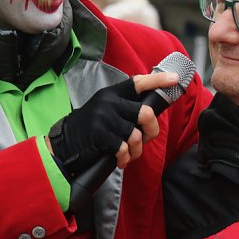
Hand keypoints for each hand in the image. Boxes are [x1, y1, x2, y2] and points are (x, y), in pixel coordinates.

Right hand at [47, 71, 178, 173]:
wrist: (63, 143)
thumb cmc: (89, 128)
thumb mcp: (105, 109)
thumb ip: (124, 108)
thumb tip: (150, 116)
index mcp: (112, 93)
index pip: (138, 82)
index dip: (158, 80)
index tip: (175, 78)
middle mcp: (109, 102)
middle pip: (145, 113)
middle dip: (151, 131)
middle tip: (145, 139)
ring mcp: (103, 118)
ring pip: (135, 135)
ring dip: (137, 150)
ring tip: (130, 154)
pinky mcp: (99, 135)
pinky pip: (124, 148)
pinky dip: (125, 158)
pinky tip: (121, 160)